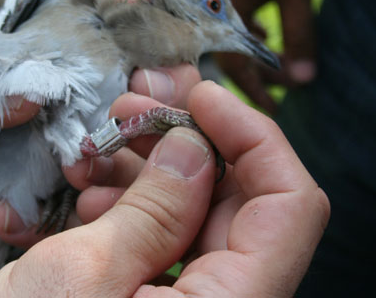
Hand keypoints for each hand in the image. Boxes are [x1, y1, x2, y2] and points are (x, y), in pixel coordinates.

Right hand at [0, 81, 329, 296]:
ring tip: (93, 155)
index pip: (291, 206)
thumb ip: (154, 210)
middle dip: (187, 141)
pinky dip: (132, 203)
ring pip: (197, 211)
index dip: (254, 137)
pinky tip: (90, 197)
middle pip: (242, 200)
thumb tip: (196, 145)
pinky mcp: (159, 295)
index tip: (201, 98)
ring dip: (148, 169)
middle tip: (132, 108)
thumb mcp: (85, 274)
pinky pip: (165, 234)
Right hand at [196, 0, 315, 112]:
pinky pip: (221, 19)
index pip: (234, 66)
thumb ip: (298, 31)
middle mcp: (204, 7)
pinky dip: (242, 31)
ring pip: (222, 37)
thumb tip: (304, 77)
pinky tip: (258, 29)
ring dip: (249, 52)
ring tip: (273, 60)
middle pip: (225, 55)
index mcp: (220, 13)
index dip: (255, 89)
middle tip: (280, 84)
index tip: (274, 108)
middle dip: (254, 73)